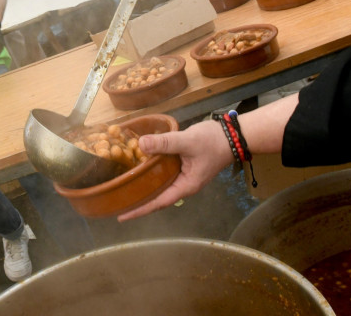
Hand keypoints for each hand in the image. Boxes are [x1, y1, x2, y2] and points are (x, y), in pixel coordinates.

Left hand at [117, 119, 233, 220]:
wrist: (233, 135)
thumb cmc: (212, 142)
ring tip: (124, 188)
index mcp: (185, 186)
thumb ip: (165, 143)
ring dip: (144, 188)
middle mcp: (183, 185)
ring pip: (160, 186)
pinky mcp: (183, 166)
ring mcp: (184, 176)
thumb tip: (140, 144)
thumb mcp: (187, 141)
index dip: (140, 210)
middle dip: (138, 201)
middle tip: (117, 203)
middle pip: (157, 197)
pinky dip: (151, 174)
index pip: (158, 203)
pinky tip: (140, 168)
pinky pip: (164, 174)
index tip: (122, 216)